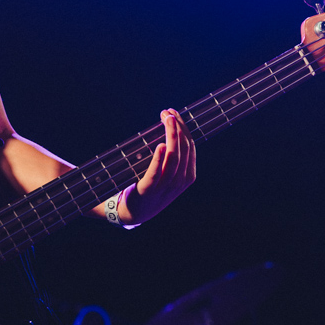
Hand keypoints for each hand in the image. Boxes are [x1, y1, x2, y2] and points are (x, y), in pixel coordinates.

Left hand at [122, 108, 195, 223]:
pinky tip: (159, 145)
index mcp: (188, 176)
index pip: (190, 147)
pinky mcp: (148, 190)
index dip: (183, 128)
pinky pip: (156, 172)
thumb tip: (173, 129)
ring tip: (166, 119)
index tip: (173, 113)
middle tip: (168, 112)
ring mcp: (165, 187)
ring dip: (171, 136)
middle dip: (178, 127)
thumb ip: (173, 158)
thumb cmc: (152, 188)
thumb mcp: (168, 175)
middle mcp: (180, 181)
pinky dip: (159, 158)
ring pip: (173, 158)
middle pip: (184, 149)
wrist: (134, 212)